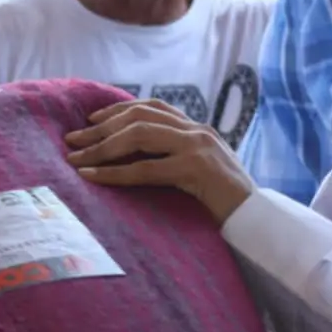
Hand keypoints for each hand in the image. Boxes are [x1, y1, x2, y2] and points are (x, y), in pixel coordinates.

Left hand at [63, 99, 256, 224]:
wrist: (260, 223)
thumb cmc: (228, 206)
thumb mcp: (201, 175)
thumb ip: (178, 161)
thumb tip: (137, 162)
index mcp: (199, 130)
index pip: (153, 107)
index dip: (119, 111)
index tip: (91, 121)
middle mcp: (198, 132)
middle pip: (139, 117)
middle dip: (101, 128)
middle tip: (71, 140)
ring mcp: (198, 148)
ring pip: (139, 135)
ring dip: (101, 146)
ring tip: (75, 157)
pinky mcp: (196, 171)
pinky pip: (146, 168)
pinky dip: (114, 172)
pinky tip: (91, 177)